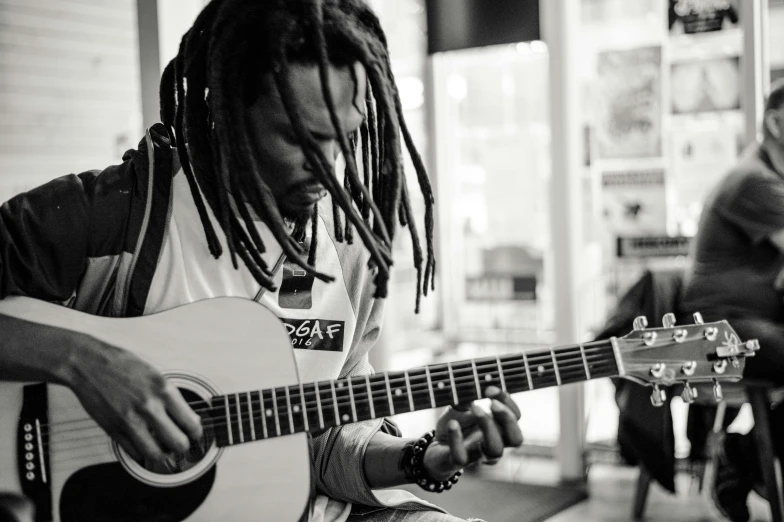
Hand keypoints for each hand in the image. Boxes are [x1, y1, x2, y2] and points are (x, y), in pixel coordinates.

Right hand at [64, 332, 202, 462]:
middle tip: (181, 444)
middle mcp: (149, 407)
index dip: (196, 433)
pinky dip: (142, 453)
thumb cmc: (122, 365)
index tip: (194, 434)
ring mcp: (131, 421)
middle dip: (183, 447)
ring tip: (163, 448)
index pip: (191, 423)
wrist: (89, 364)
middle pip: (178, 443)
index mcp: (164, 390)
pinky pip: (134, 453)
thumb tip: (188, 417)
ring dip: (163, 454)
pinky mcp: (113, 430)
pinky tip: (143, 444)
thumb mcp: (156, 374)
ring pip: (156, 454)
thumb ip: (172, 396)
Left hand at [421, 386, 522, 480]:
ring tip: (475, 408)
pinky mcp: (458, 462)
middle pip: (516, 439)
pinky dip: (457, 438)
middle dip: (507, 419)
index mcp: (498, 428)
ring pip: (495, 450)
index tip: (490, 387)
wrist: (433, 447)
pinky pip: (462, 456)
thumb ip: (465, 396)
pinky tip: (452, 424)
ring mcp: (478, 455)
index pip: (516, 417)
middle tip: (492, 402)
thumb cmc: (454, 425)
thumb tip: (471, 381)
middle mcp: (494, 443)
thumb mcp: (459, 406)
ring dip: (488, 427)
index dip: (508, 402)